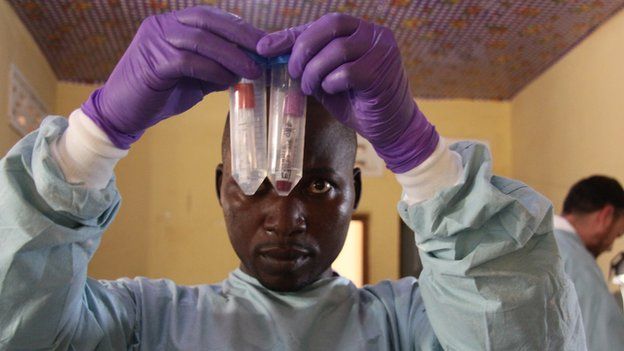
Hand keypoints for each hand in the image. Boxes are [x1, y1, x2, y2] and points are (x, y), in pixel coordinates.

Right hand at [82, 6, 264, 148]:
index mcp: (173, 24)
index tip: (266, 42)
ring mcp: (155, 40)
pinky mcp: (152, 62)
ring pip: (201, 40)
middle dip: (241, 35)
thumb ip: (217, 67)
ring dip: (232, 55)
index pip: (212, 17)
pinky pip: (189, 61)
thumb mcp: (195, 78)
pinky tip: (228, 81)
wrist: (123, 113)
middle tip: (265, 52)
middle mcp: (163, 25)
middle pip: (208, 20)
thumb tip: (250, 65)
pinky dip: (213, 71)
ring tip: (253, 71)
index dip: (241, 27)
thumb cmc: (160, 95)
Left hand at [257, 14, 437, 172]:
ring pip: (337, 49)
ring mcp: (381, 49)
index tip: (264, 49)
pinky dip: (332, 83)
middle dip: (303, 49)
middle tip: (292, 72)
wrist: (390, 128)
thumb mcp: (326, 79)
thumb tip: (271, 52)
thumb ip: (308, 64)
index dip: (291, 35)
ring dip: (315, 71)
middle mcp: (373, 33)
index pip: (321, 23)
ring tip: (309, 87)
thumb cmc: (357, 102)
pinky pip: (348, 71)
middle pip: (330, 26)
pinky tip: (332, 91)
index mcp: (358, 30)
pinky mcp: (383, 70)